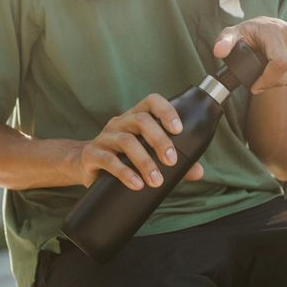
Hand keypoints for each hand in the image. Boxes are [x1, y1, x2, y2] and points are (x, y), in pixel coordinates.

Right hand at [77, 94, 203, 189]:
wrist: (87, 167)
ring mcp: (104, 137)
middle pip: (141, 121)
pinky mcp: (92, 154)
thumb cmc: (124, 159)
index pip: (151, 102)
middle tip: (171, 162)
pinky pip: (108, 160)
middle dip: (159, 140)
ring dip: (144, 161)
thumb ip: (174, 164)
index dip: (166, 111)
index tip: (179, 130)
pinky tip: (136, 184)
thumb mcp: (148, 156)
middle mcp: (119, 123)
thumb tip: (198, 172)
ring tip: (156, 181)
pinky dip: (125, 173)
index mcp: (135, 117)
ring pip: (126, 141)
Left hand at [213, 17, 286, 93]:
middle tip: (257, 79)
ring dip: (277, 81)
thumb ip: (224, 42)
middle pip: (285, 74)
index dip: (268, 80)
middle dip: (269, 83)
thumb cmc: (248, 33)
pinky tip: (276, 69)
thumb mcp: (232, 35)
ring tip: (265, 72)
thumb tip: (219, 51)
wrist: (266, 27)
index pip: (280, 63)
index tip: (254, 87)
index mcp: (274, 31)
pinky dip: (286, 77)